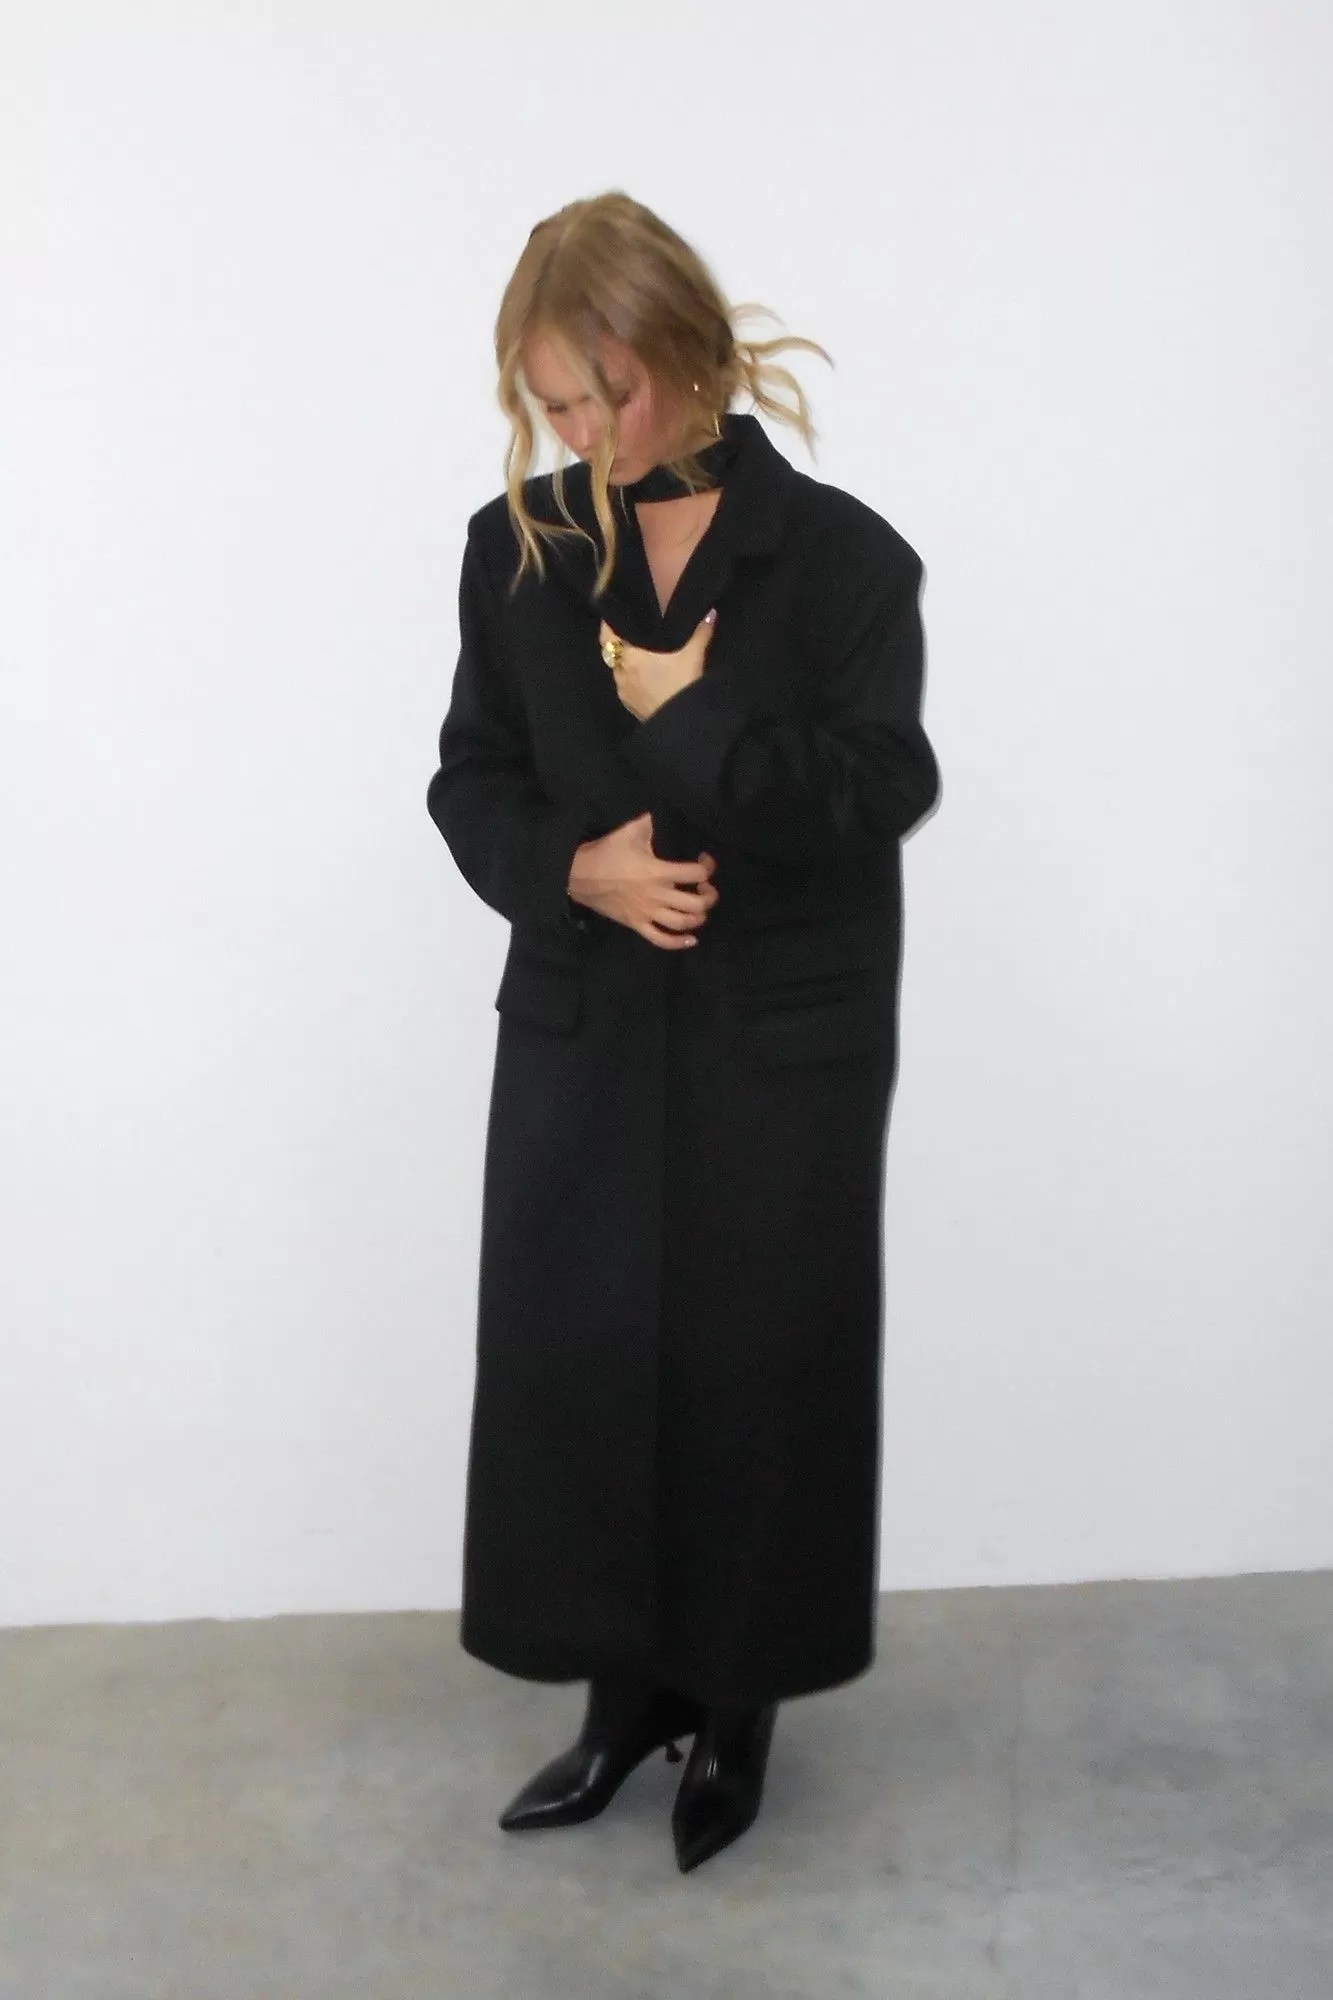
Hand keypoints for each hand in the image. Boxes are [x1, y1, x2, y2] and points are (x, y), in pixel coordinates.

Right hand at [567, 812, 717, 949]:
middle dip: (708, 896)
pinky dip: (679, 943)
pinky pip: (661, 940)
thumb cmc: (606, 853)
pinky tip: (691, 940)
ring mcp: (647, 914)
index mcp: (659, 872)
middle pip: (697, 904)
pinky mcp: (637, 925)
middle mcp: (657, 896)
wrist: (579, 875)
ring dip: (698, 918)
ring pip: (683, 923)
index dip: (707, 867)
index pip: (696, 874)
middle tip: (704, 888)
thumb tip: (656, 815)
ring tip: (698, 909)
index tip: (704, 860)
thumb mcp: (629, 832)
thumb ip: (648, 823)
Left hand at [600, 610, 717, 720]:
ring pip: (619, 671)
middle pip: (612, 653)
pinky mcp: (630, 707)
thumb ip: (700, 632)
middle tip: (631, 632)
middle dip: (619, 643)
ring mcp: (623, 692)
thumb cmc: (681, 686)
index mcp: (629, 657)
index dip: (608, 623)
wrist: (680, 726)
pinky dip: (633, 679)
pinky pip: (626, 687)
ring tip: (641, 654)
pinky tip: (647, 677)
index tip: (613, 614)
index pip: (607, 635)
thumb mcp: (693, 656)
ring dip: (627, 663)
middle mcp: (620, 674)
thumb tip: (710, 612)